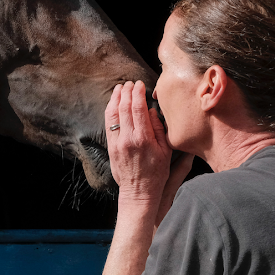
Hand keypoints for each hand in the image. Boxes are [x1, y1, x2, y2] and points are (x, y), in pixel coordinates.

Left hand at [105, 81, 172, 203]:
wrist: (138, 191)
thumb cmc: (156, 173)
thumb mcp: (166, 151)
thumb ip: (159, 129)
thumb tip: (151, 111)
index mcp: (143, 138)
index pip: (138, 108)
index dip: (138, 93)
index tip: (140, 83)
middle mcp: (127, 139)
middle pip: (124, 108)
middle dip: (126, 92)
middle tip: (130, 82)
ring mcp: (117, 142)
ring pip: (113, 114)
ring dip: (115, 98)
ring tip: (120, 87)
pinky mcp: (110, 147)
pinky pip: (108, 123)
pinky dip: (110, 110)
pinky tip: (113, 103)